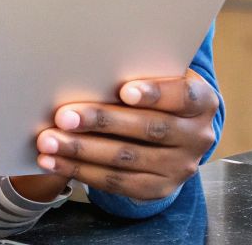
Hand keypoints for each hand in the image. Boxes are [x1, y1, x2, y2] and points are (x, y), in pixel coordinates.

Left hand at [31, 71, 217, 201]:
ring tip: (49, 140)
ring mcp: (179, 168)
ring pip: (126, 159)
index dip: (154, 93)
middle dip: (102, 121)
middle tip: (64, 116)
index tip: (123, 90)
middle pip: (147, 129)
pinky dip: (81, 171)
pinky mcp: (157, 189)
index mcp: (203, 101)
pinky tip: (56, 161)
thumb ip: (145, 70)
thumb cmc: (161, 93)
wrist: (178, 135)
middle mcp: (197, 137)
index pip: (182, 96)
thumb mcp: (165, 77)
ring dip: (81, 150)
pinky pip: (116, 182)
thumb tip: (96, 62)